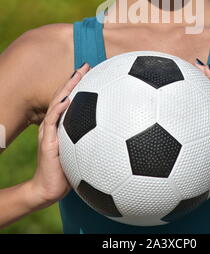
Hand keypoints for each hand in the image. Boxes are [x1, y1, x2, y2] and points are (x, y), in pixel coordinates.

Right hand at [30, 62, 90, 208]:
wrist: (50, 189)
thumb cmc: (69, 172)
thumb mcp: (84, 153)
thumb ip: (95, 141)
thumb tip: (118, 134)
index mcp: (64, 125)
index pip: (71, 99)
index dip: (80, 85)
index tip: (93, 71)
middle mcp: (55, 124)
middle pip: (63, 95)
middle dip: (74, 79)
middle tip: (86, 65)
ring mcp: (49, 130)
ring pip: (57, 102)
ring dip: (67, 87)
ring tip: (77, 74)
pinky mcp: (47, 140)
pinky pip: (52, 120)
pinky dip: (60, 108)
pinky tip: (69, 99)